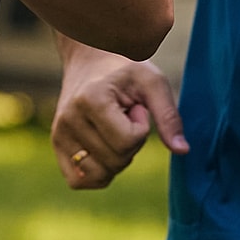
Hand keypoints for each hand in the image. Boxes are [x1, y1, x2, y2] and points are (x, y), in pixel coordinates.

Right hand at [50, 48, 187, 189]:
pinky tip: (103, 149)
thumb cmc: (126, 69)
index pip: (128, 141)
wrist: (90, 58)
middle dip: (131, 143)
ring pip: (100, 175)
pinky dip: (98, 174)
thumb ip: (169, 116)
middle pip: (116, 160)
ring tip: (112, 129)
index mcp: (91, 100)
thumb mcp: (153, 83)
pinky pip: (78, 181)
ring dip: (116, 160)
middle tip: (123, 116)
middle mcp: (68, 119)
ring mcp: (59, 135)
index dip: (142, 127)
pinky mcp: (56, 146)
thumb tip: (183, 151)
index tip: (135, 106)